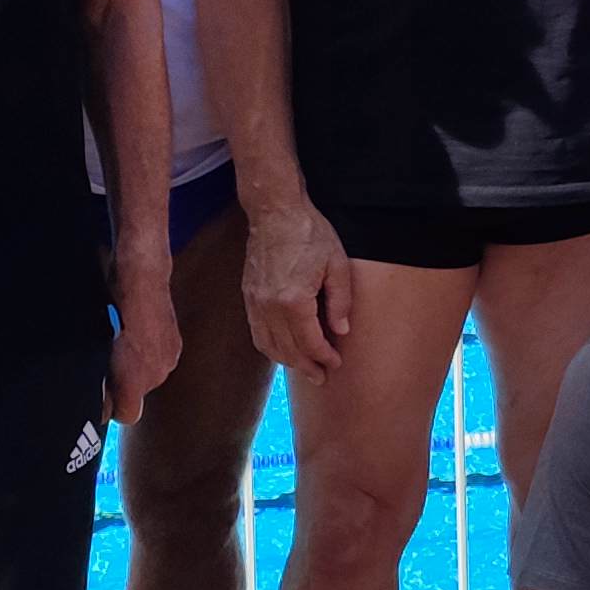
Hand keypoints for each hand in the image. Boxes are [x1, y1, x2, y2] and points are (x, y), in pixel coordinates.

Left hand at [105, 259, 181, 424]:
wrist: (140, 279)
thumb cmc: (110, 311)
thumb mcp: (94, 350)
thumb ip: (98, 383)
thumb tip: (97, 402)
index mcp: (134, 382)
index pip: (126, 415)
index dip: (109, 407)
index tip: (99, 394)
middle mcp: (156, 376)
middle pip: (137, 395)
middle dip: (122, 383)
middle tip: (105, 361)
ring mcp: (169, 359)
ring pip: (147, 376)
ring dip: (135, 366)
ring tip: (120, 344)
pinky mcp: (175, 345)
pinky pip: (158, 360)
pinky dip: (146, 352)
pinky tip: (135, 334)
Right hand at [241, 200, 357, 376]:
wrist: (275, 212)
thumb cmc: (310, 234)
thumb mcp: (336, 264)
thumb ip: (340, 301)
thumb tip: (341, 331)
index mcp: (293, 300)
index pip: (309, 342)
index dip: (324, 357)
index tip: (336, 364)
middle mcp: (269, 306)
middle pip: (288, 349)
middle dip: (306, 366)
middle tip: (322, 377)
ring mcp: (255, 302)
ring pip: (268, 345)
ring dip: (287, 361)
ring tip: (304, 368)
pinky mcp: (248, 296)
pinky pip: (256, 332)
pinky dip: (269, 347)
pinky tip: (283, 351)